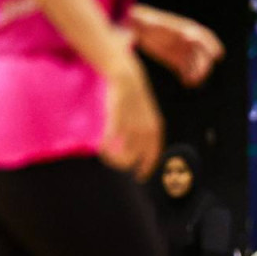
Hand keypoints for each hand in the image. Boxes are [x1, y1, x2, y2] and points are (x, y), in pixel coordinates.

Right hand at [100, 50, 162, 181]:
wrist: (128, 78)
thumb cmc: (136, 99)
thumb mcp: (147, 117)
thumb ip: (146, 134)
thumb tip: (139, 152)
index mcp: (156, 130)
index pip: (153, 156)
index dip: (146, 168)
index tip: (139, 177)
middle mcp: (146, 131)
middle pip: (136, 158)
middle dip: (125, 165)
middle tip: (116, 163)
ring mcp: (131, 127)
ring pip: (122, 154)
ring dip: (112, 159)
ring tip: (106, 156)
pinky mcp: (116, 121)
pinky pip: (109, 143)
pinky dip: (104, 150)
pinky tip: (100, 150)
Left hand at [129, 5, 224, 86]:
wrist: (137, 27)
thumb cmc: (143, 21)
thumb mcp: (149, 21)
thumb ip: (156, 23)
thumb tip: (164, 26)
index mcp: (184, 28)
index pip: (203, 36)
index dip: (212, 45)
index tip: (218, 56)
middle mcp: (187, 40)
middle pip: (202, 53)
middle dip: (204, 65)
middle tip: (200, 76)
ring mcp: (182, 51)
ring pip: (196, 63)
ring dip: (198, 73)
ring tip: (193, 82)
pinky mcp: (177, 61)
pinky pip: (187, 70)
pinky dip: (189, 76)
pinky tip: (187, 82)